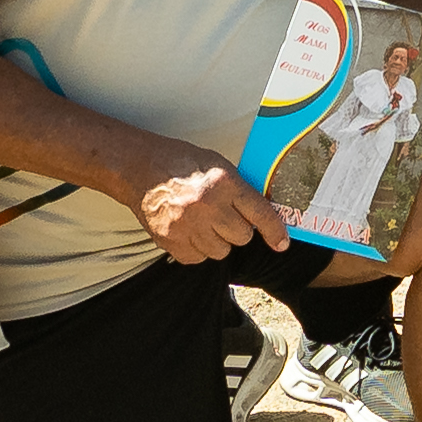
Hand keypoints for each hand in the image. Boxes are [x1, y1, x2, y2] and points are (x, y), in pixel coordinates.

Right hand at [139, 158, 290, 264]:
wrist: (139, 167)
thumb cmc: (181, 163)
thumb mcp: (218, 165)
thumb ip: (239, 190)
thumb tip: (261, 215)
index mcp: (223, 183)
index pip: (259, 214)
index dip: (274, 232)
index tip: (281, 244)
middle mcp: (207, 206)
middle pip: (242, 237)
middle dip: (237, 229)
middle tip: (223, 216)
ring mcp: (187, 226)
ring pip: (221, 252)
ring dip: (217, 241)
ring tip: (203, 221)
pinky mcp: (170, 241)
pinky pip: (198, 258)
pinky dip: (197, 249)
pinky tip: (189, 231)